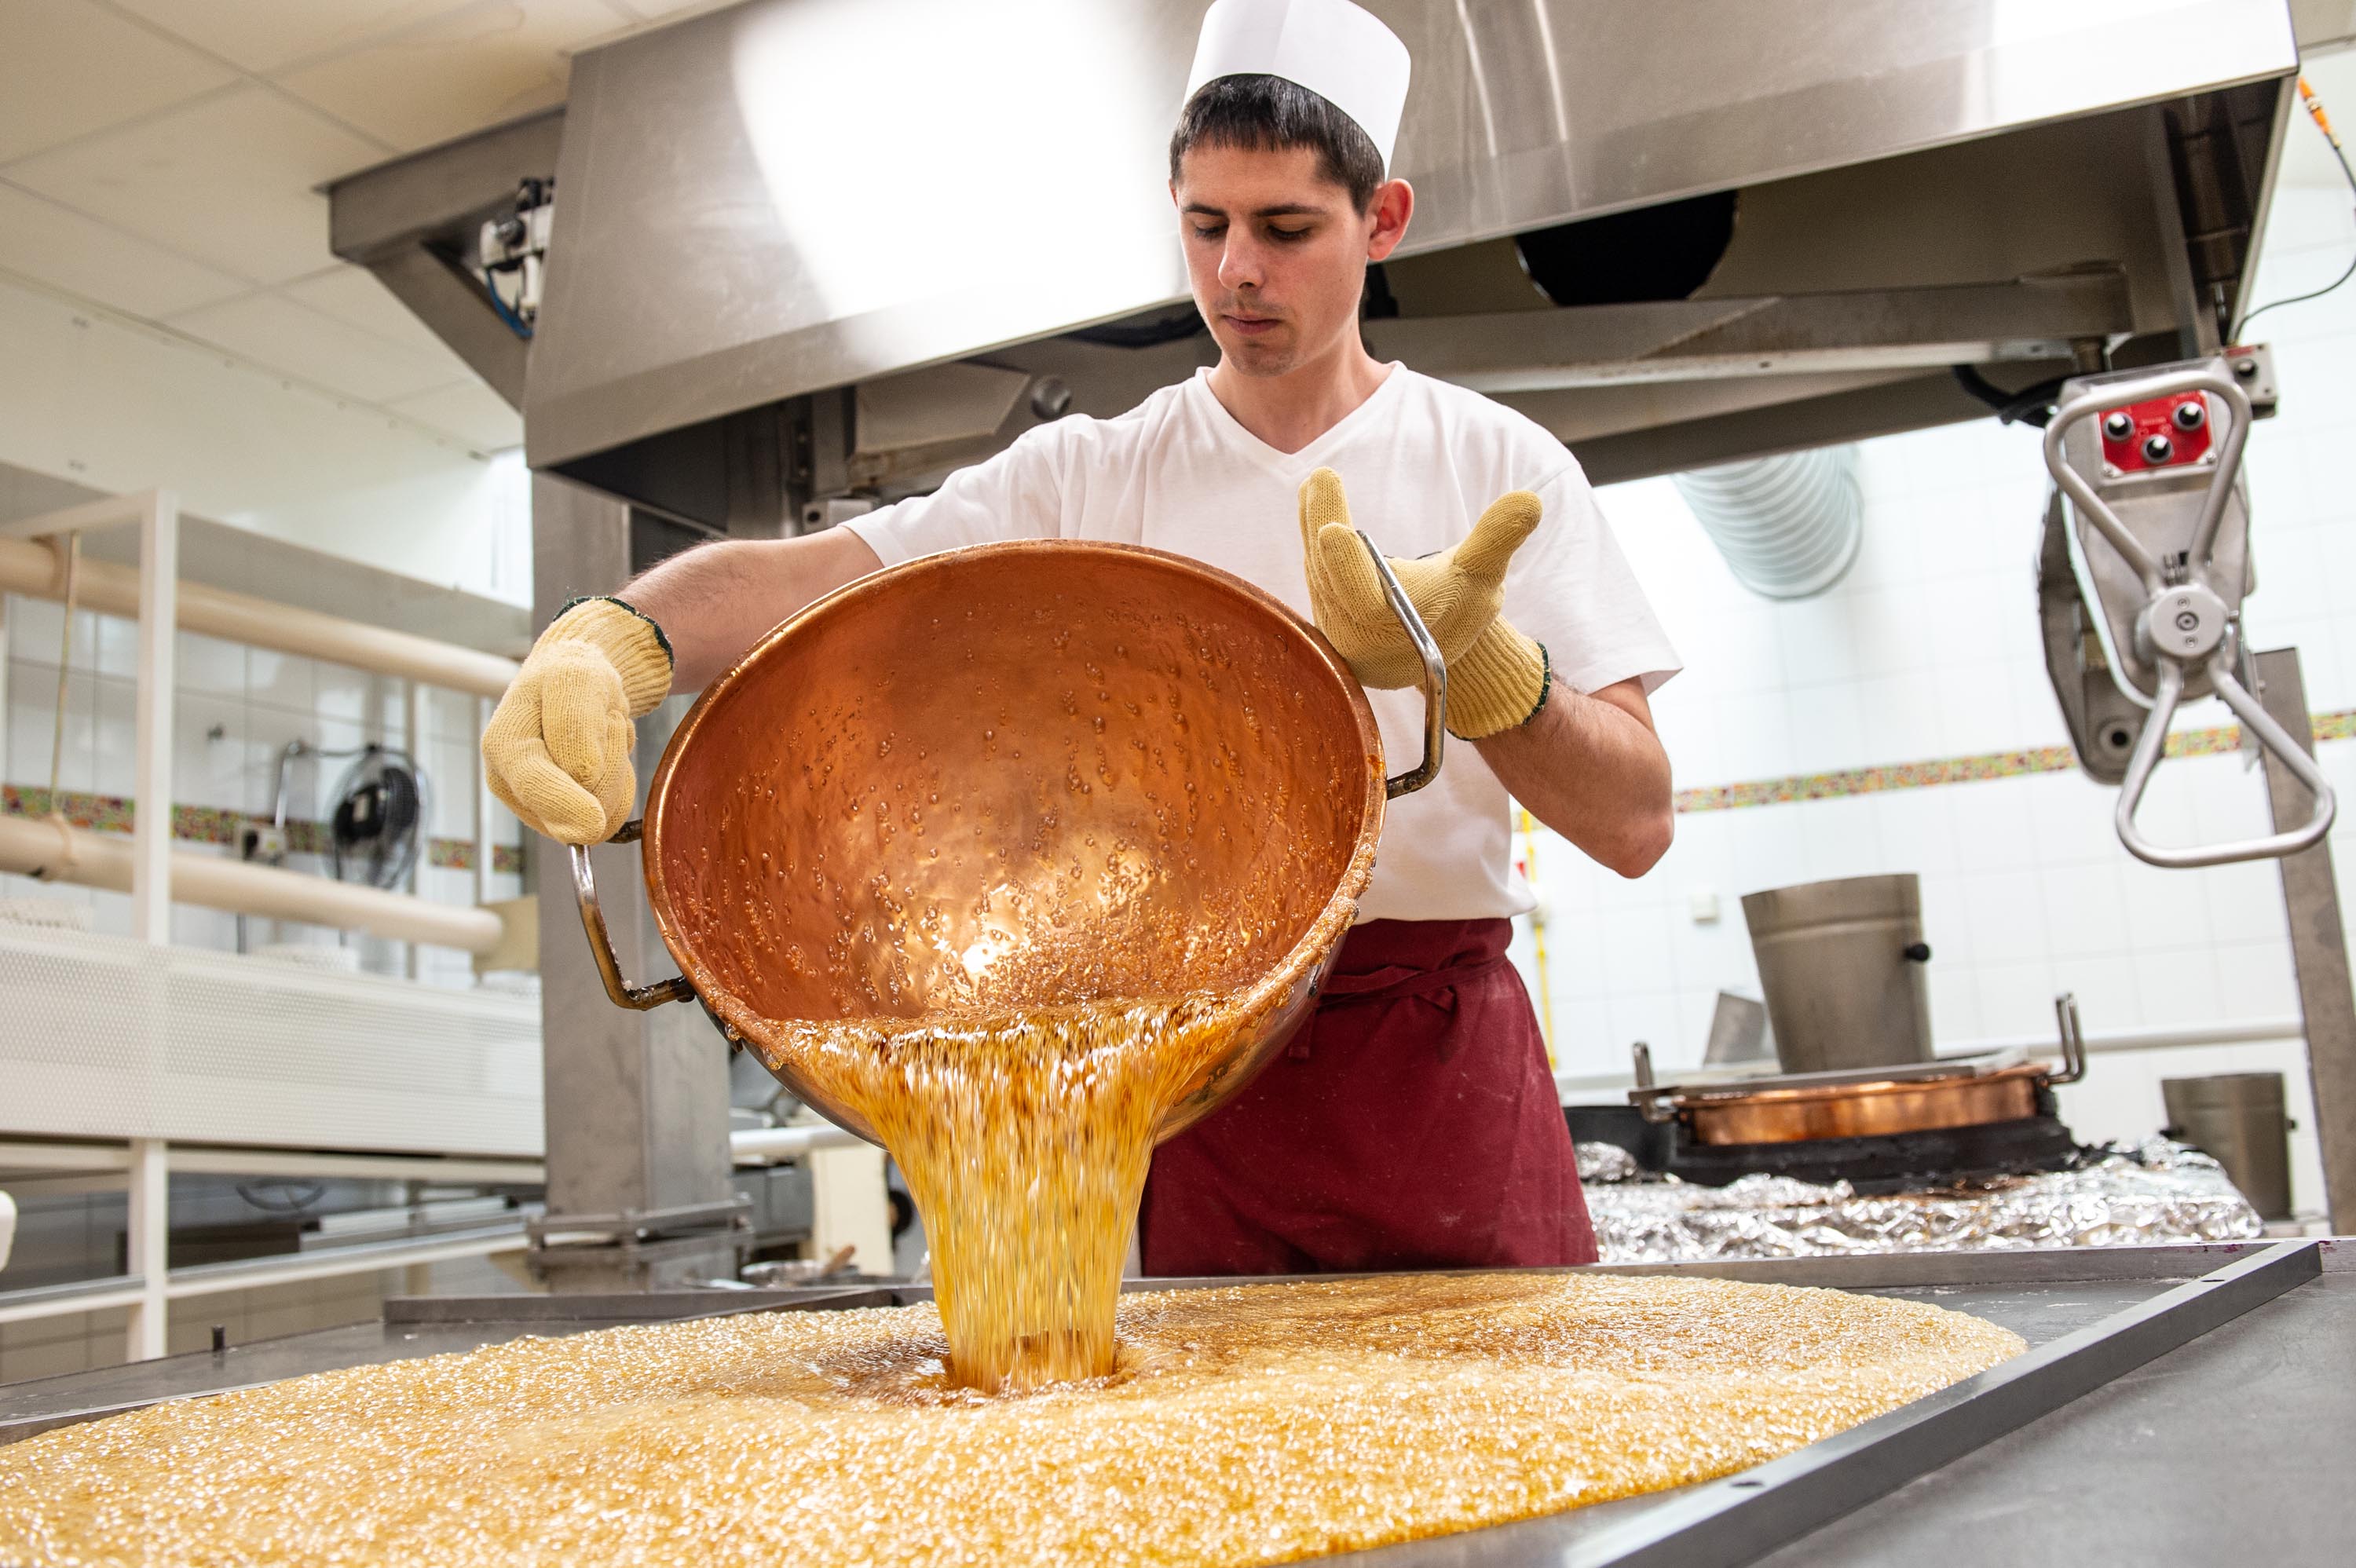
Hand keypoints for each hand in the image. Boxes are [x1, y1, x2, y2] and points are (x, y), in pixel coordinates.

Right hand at [481, 598, 673, 843]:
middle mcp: (512, 784)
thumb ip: (575, 724)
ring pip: (599, 818)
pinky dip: (621, 784)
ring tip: (605, 734)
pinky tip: (606, 756)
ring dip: (618, 771)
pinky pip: (611, 818)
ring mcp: (538, 805)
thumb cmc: (570, 675)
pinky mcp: (565, 816)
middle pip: (575, 807)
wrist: (576, 682)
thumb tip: (583, 777)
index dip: (565, 805)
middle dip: (610, 767)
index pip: (534, 785)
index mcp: (503, 747)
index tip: (594, 821)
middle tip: (610, 722)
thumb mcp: (576, 679)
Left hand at [1296, 467, 1550, 738]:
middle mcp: (1354, 631)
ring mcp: (1333, 618)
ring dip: (1312, 521)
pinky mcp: (1324, 604)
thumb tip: (1529, 502)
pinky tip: (1311, 495)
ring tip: (1317, 482)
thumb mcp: (1483, 574)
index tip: (1333, 529)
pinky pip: (1313, 565)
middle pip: (1329, 575)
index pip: (1363, 601)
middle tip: (1321, 479)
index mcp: (1393, 630)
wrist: (1433, 643)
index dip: (1346, 567)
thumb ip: (1498, 539)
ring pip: (1316, 567)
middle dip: (1323, 523)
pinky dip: (1311, 529)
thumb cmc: (1461, 607)